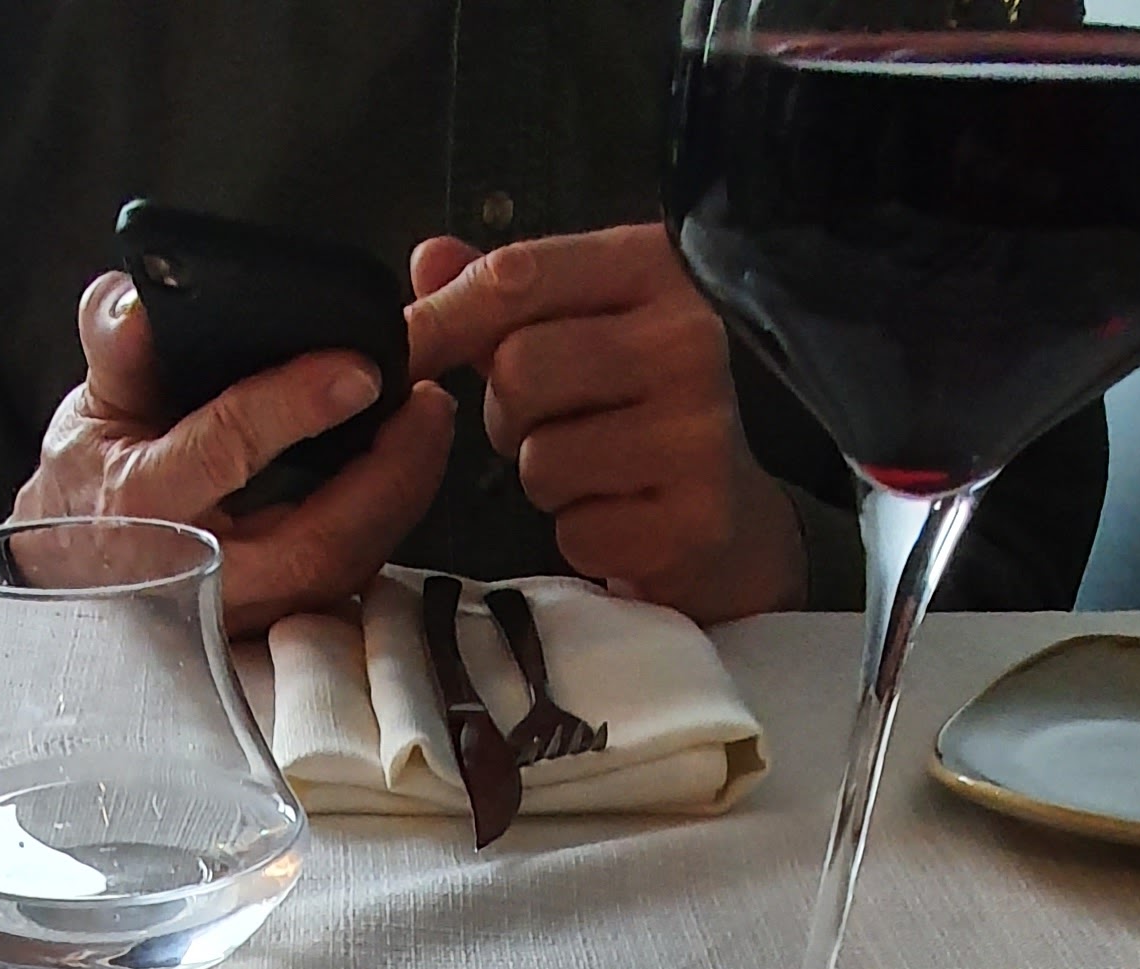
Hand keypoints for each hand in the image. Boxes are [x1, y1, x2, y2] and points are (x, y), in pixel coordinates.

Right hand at [10, 271, 455, 634]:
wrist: (78, 579)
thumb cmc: (90, 492)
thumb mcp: (88, 408)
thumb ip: (117, 348)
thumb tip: (143, 307)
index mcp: (143, 504)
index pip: (226, 448)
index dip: (294, 406)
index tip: (357, 369)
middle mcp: (196, 575)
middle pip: (316, 541)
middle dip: (388, 474)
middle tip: (429, 404)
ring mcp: (241, 615)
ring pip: (341, 574)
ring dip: (398, 503)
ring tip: (425, 431)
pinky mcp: (272, 630)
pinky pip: (343, 586)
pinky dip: (382, 530)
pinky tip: (401, 480)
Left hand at [403, 226, 805, 624]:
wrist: (732, 517)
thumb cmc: (638, 412)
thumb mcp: (579, 330)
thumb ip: (503, 299)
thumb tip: (426, 262)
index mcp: (654, 269)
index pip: (518, 276)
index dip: (444, 319)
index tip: (407, 351)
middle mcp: (687, 339)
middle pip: (519, 370)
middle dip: (508, 413)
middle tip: (547, 424)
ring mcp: (697, 432)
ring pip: (540, 459)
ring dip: (542, 478)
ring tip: (592, 470)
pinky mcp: (693, 519)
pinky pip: (575, 531)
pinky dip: (578, 534)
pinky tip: (620, 516)